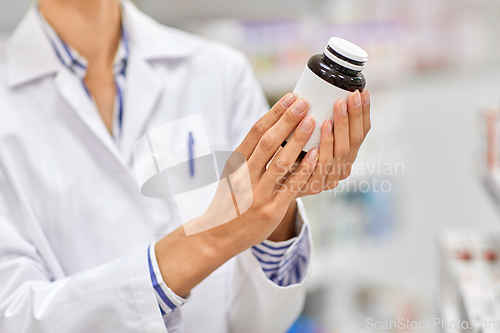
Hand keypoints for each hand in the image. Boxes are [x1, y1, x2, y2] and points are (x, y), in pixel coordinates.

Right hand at [156, 93, 318, 295]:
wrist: (218, 235)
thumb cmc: (230, 201)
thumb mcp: (232, 174)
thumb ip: (249, 155)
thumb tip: (273, 129)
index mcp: (236, 163)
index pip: (256, 132)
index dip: (274, 113)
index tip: (290, 98)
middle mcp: (245, 176)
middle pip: (268, 142)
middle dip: (287, 120)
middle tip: (304, 102)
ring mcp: (258, 193)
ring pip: (281, 161)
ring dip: (298, 139)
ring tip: (312, 121)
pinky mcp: (271, 210)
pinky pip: (290, 186)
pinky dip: (304, 169)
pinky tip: (315, 154)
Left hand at [295, 89, 370, 196]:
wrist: (273, 184)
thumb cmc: (292, 155)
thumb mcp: (308, 136)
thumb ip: (317, 120)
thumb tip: (322, 89)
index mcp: (346, 154)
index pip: (361, 132)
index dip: (363, 113)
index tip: (361, 92)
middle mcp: (342, 168)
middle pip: (354, 141)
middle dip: (353, 117)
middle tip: (348, 97)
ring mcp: (330, 179)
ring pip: (340, 153)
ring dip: (339, 129)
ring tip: (334, 111)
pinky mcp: (314, 186)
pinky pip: (321, 168)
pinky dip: (323, 150)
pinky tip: (321, 137)